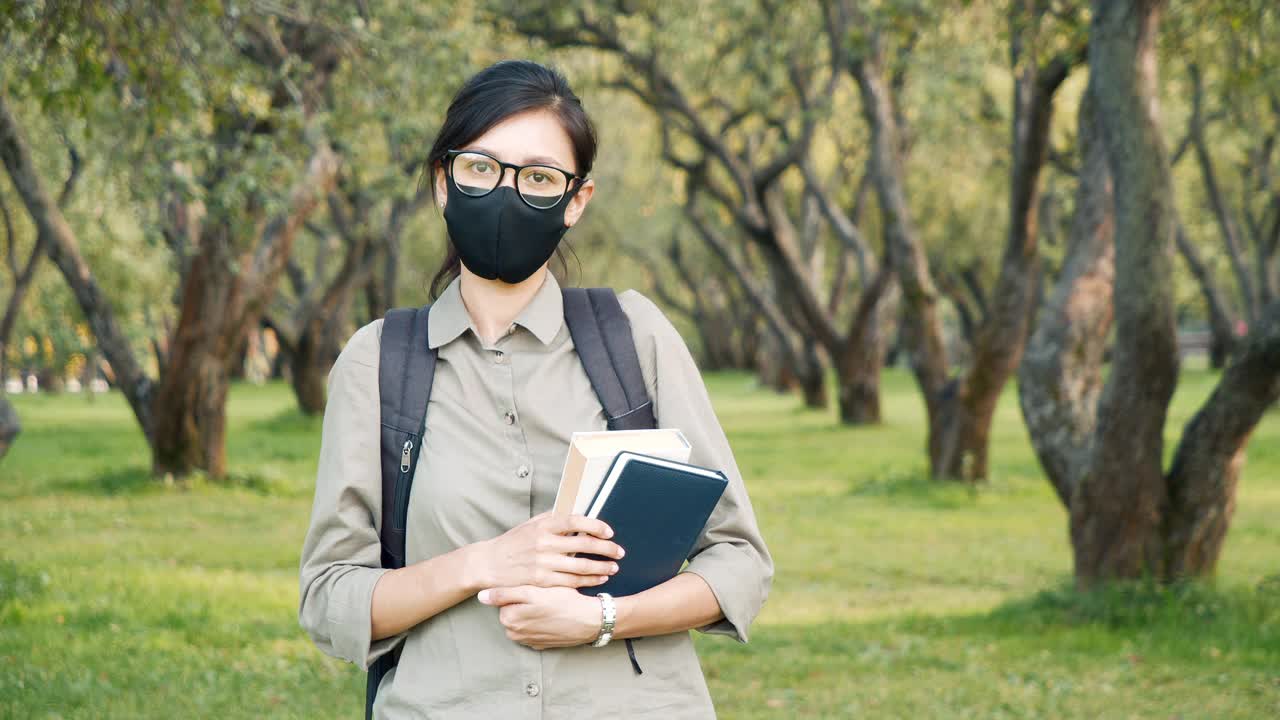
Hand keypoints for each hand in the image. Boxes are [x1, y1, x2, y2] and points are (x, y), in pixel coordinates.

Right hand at [474, 510, 624, 589]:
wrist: (489, 564)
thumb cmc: (513, 542)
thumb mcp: (531, 524)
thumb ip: (552, 518)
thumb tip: (576, 510)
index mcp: (543, 525)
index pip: (576, 521)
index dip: (596, 526)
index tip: (609, 532)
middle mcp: (544, 543)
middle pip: (584, 545)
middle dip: (606, 549)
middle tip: (619, 551)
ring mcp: (543, 564)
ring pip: (580, 566)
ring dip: (601, 567)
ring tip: (613, 567)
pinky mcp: (542, 581)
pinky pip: (571, 582)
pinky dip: (588, 581)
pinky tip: (599, 579)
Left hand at [477, 585, 603, 649]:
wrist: (589, 621)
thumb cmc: (562, 601)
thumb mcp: (533, 592)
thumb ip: (504, 594)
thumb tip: (480, 597)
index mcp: (509, 618)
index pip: (503, 599)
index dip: (518, 590)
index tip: (532, 587)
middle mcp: (514, 634)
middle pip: (511, 611)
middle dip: (524, 602)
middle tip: (543, 595)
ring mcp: (528, 641)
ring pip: (523, 620)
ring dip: (532, 613)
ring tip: (549, 604)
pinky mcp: (540, 645)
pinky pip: (534, 630)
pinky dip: (540, 623)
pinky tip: (553, 616)